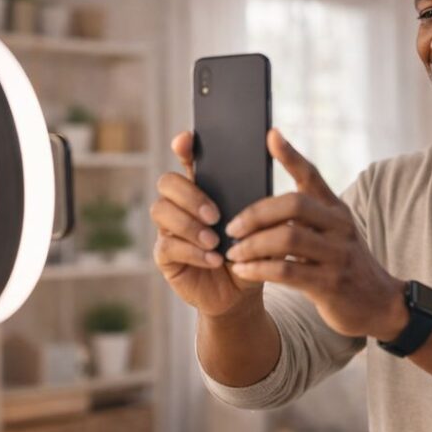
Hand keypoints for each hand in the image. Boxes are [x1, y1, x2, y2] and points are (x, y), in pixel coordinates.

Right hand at [150, 131, 263, 317]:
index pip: (187, 158)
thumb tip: (270, 173)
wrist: (243, 291)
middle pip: (167, 182)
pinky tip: (213, 259)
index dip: (183, 146)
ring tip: (215, 241)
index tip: (187, 140)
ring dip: (189, 225)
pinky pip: (167, 245)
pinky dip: (192, 252)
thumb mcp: (261, 225)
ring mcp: (169, 228)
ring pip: (161, 210)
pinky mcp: (165, 255)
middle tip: (215, 215)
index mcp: (204, 188)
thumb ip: (259, 200)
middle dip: (190, 194)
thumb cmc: (252, 251)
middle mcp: (181, 203)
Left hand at [225, 129, 405, 339]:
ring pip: (287, 238)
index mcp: (337, 210)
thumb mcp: (335, 232)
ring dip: (252, 244)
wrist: (380, 304)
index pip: (312, 175)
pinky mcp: (330, 284)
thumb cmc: (344, 264)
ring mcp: (337, 255)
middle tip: (231, 226)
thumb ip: (309, 213)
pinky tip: (243, 271)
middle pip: (293, 205)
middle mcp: (340, 227)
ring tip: (233, 252)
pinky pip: (286, 271)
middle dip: (255, 214)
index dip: (291, 155)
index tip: (270, 135)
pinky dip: (259, 269)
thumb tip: (271, 198)